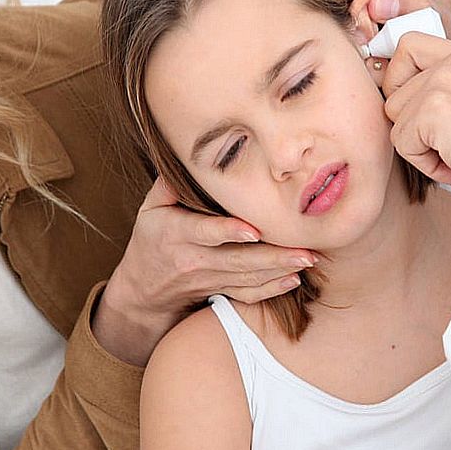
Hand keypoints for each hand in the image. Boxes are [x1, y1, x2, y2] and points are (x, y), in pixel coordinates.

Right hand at [92, 179, 315, 365]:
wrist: (143, 288)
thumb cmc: (152, 238)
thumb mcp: (150, 208)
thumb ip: (168, 184)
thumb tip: (188, 155)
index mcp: (176, 234)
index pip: (204, 233)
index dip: (228, 232)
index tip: (254, 231)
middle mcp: (194, 259)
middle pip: (236, 260)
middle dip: (272, 256)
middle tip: (304, 250)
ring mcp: (208, 279)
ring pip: (247, 277)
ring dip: (279, 270)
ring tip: (307, 260)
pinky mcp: (219, 291)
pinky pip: (247, 294)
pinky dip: (272, 289)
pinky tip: (294, 279)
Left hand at [382, 32, 450, 247]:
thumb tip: (403, 100)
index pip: (412, 46)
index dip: (401, 78)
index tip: (412, 107)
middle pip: (394, 76)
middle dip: (405, 113)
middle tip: (440, 140)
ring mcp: (449, 79)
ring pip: (394, 112)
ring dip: (418, 144)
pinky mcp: (436, 107)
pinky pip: (401, 140)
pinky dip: (425, 164)